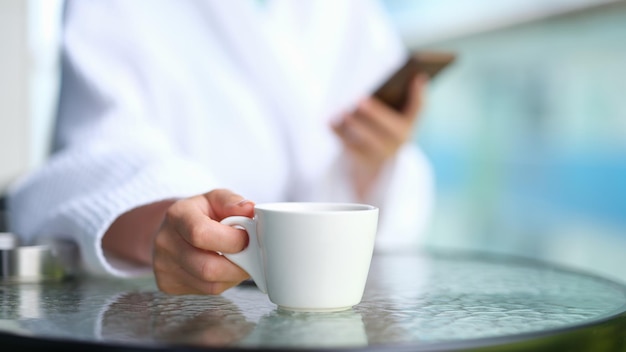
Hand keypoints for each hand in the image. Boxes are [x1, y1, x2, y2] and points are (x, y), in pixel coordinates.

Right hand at [153, 189, 254, 294]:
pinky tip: (223, 268)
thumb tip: (250, 209)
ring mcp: (164, 266)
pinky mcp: (168, 284)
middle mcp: (165, 242)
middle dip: (238, 264)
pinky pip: (206, 291)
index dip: (232, 239)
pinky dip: (223, 282)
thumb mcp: (216, 199)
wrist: (174, 230)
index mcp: (177, 215)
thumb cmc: (199, 214)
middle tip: (250, 254)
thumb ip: (233, 202)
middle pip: (207, 267)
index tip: (247, 237)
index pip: (202, 234)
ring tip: (239, 260)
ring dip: (233, 275)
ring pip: (210, 284)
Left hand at [331, 74, 427, 198]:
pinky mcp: (363, 160)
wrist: (374, 168)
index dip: (419, 92)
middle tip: (359, 100)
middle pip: (389, 127)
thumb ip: (387, 99)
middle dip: (374, 113)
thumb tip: (380, 76)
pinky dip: (339, 133)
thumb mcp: (389, 118)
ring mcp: (381, 153)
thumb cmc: (379, 131)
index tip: (417, 75)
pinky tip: (330, 121)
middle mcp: (399, 140)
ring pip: (369, 139)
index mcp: (408, 124)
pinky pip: (350, 146)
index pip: (418, 106)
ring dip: (355, 125)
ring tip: (342, 112)